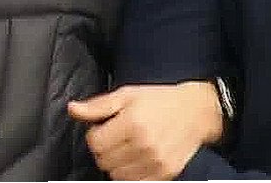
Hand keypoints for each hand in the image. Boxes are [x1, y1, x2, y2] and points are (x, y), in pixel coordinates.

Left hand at [68, 82, 223, 180]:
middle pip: (103, 160)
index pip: (94, 142)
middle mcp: (143, 144)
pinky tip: (137, 160)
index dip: (97, 134)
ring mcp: (154, 162)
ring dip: (117, 163)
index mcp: (132, 122)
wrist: (197, 112)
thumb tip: (73, 109)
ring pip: (115, 175)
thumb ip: (99, 105)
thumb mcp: (129, 95)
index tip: (107, 127)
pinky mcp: (164, 174)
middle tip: (119, 137)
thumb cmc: (161, 101)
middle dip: (106, 149)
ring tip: (129, 148)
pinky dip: (130, 174)